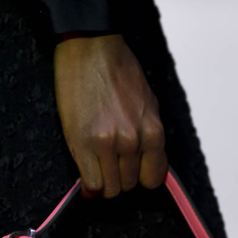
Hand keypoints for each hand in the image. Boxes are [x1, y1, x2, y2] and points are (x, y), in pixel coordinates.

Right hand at [54, 34, 167, 197]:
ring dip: (103, 184)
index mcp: (153, 132)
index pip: (153, 179)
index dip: (140, 179)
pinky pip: (91, 183)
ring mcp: (108, 144)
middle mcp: (133, 141)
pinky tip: (86, 181)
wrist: (91, 49)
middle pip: (128, 185)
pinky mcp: (84, 144)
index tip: (130, 175)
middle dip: (119, 180)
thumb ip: (148, 136)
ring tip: (97, 171)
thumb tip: (146, 161)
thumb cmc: (119, 71)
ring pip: (110, 189)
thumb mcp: (147, 104)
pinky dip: (88, 188)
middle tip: (109, 168)